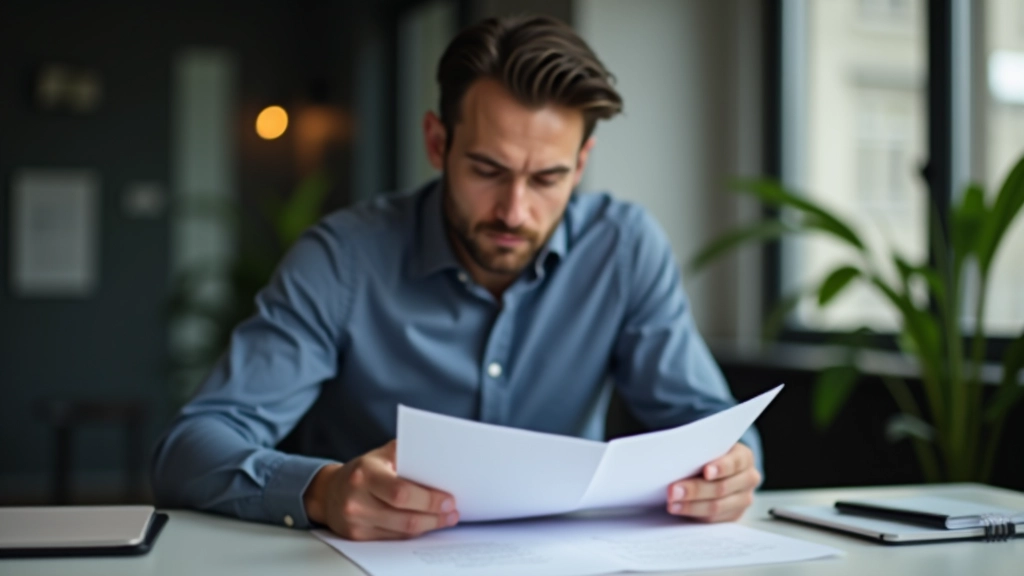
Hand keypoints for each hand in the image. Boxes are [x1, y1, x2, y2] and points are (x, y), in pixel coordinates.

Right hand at [303, 440, 458, 540]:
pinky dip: (413, 532)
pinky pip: (394, 538)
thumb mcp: (381, 454)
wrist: (329, 491)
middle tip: (452, 511)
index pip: (401, 492)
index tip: (449, 499)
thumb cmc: (362, 470)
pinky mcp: (358, 536)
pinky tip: (427, 524)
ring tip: (446, 518)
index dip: (428, 499)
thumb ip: (407, 453)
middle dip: (434, 516)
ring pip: (401, 531)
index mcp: (365, 474)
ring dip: (429, 525)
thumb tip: (439, 457)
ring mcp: (356, 521)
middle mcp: (357, 499)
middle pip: (404, 517)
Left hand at [665, 442, 759, 522]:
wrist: (717, 470)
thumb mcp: (708, 448)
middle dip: (695, 489)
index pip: (735, 462)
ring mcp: (743, 499)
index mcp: (744, 457)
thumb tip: (678, 458)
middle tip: (673, 490)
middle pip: (722, 487)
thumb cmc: (709, 455)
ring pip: (717, 506)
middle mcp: (748, 479)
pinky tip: (679, 508)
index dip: (721, 467)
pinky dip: (693, 513)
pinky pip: (713, 518)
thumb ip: (701, 453)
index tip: (706, 471)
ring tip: (672, 503)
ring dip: (691, 505)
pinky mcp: (734, 515)